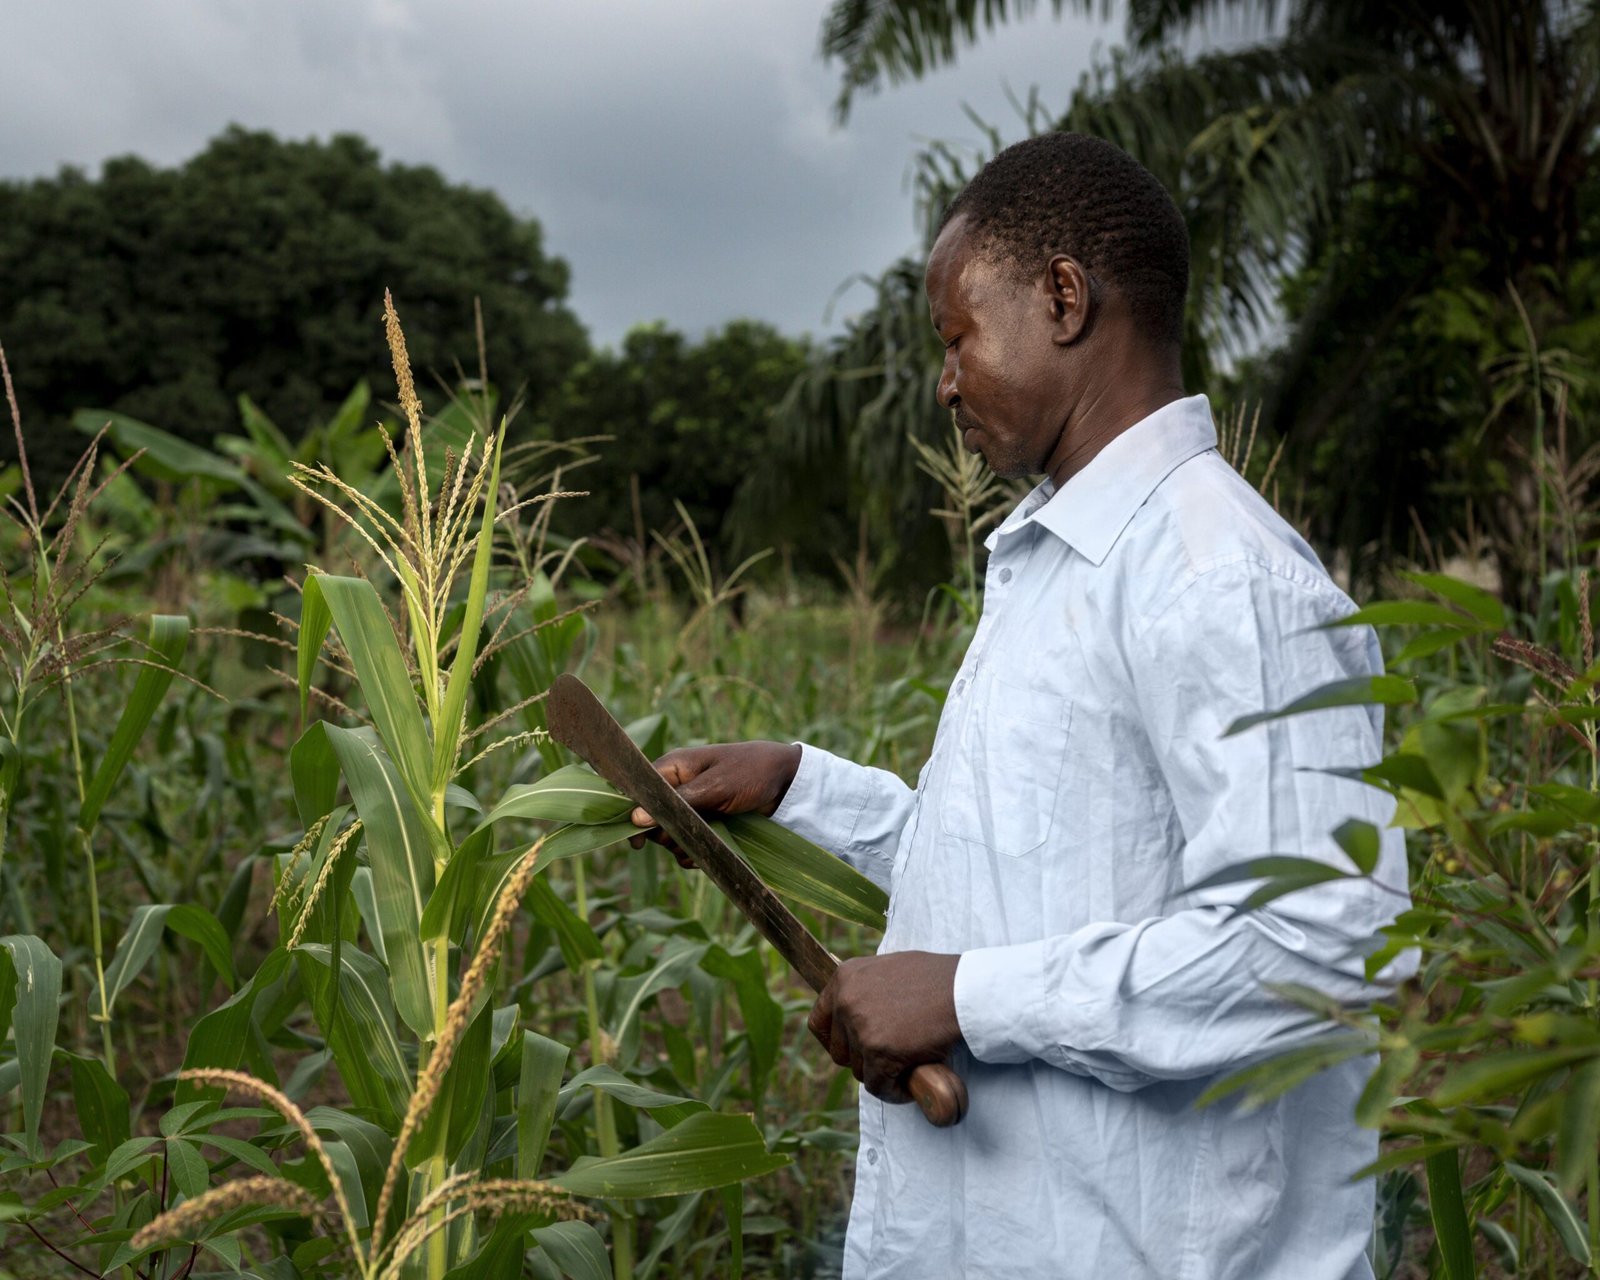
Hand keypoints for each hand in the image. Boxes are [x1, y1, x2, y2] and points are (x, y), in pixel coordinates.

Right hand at [628, 741, 802, 863]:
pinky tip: (707, 853)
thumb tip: (636, 817)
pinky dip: (694, 852)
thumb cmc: (750, 773)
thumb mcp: (714, 786)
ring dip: (680, 845)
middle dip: (664, 834)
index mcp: (673, 768)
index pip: (639, 792)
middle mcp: (677, 787)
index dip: (633, 816)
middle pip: (650, 819)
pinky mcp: (705, 823)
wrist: (787, 781)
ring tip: (702, 843)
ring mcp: (691, 807)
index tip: (637, 842)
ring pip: (668, 835)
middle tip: (685, 837)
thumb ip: (677, 802)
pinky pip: (687, 843)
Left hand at [808, 952, 961, 1103]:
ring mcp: (860, 1026)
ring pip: (859, 1070)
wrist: (966, 991)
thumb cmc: (936, 980)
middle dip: (864, 1060)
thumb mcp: (889, 970)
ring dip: (882, 1074)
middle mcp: (846, 1000)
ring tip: (907, 1064)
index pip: (818, 1022)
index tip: (851, 1051)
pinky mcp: (878, 1051)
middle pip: (839, 1051)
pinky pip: (878, 1086)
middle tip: (891, 1057)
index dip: (834, 1041)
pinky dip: (895, 1090)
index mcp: (845, 977)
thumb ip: (866, 989)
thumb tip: (855, 1013)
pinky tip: (911, 1082)